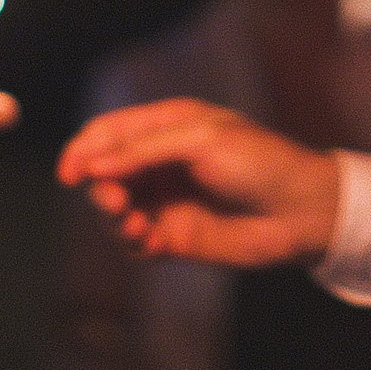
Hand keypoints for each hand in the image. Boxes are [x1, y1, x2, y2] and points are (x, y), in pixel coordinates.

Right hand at [57, 99, 340, 268]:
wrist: (302, 211)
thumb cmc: (259, 162)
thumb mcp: (200, 141)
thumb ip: (142, 150)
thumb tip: (91, 164)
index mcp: (167, 126)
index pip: (108, 133)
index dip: (82, 150)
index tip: (68, 175)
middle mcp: (161, 162)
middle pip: (104, 173)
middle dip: (101, 189)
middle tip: (117, 204)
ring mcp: (167, 199)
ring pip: (115, 210)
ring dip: (116, 219)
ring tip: (139, 227)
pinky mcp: (176, 236)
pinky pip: (136, 241)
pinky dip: (135, 242)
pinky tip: (153, 242)